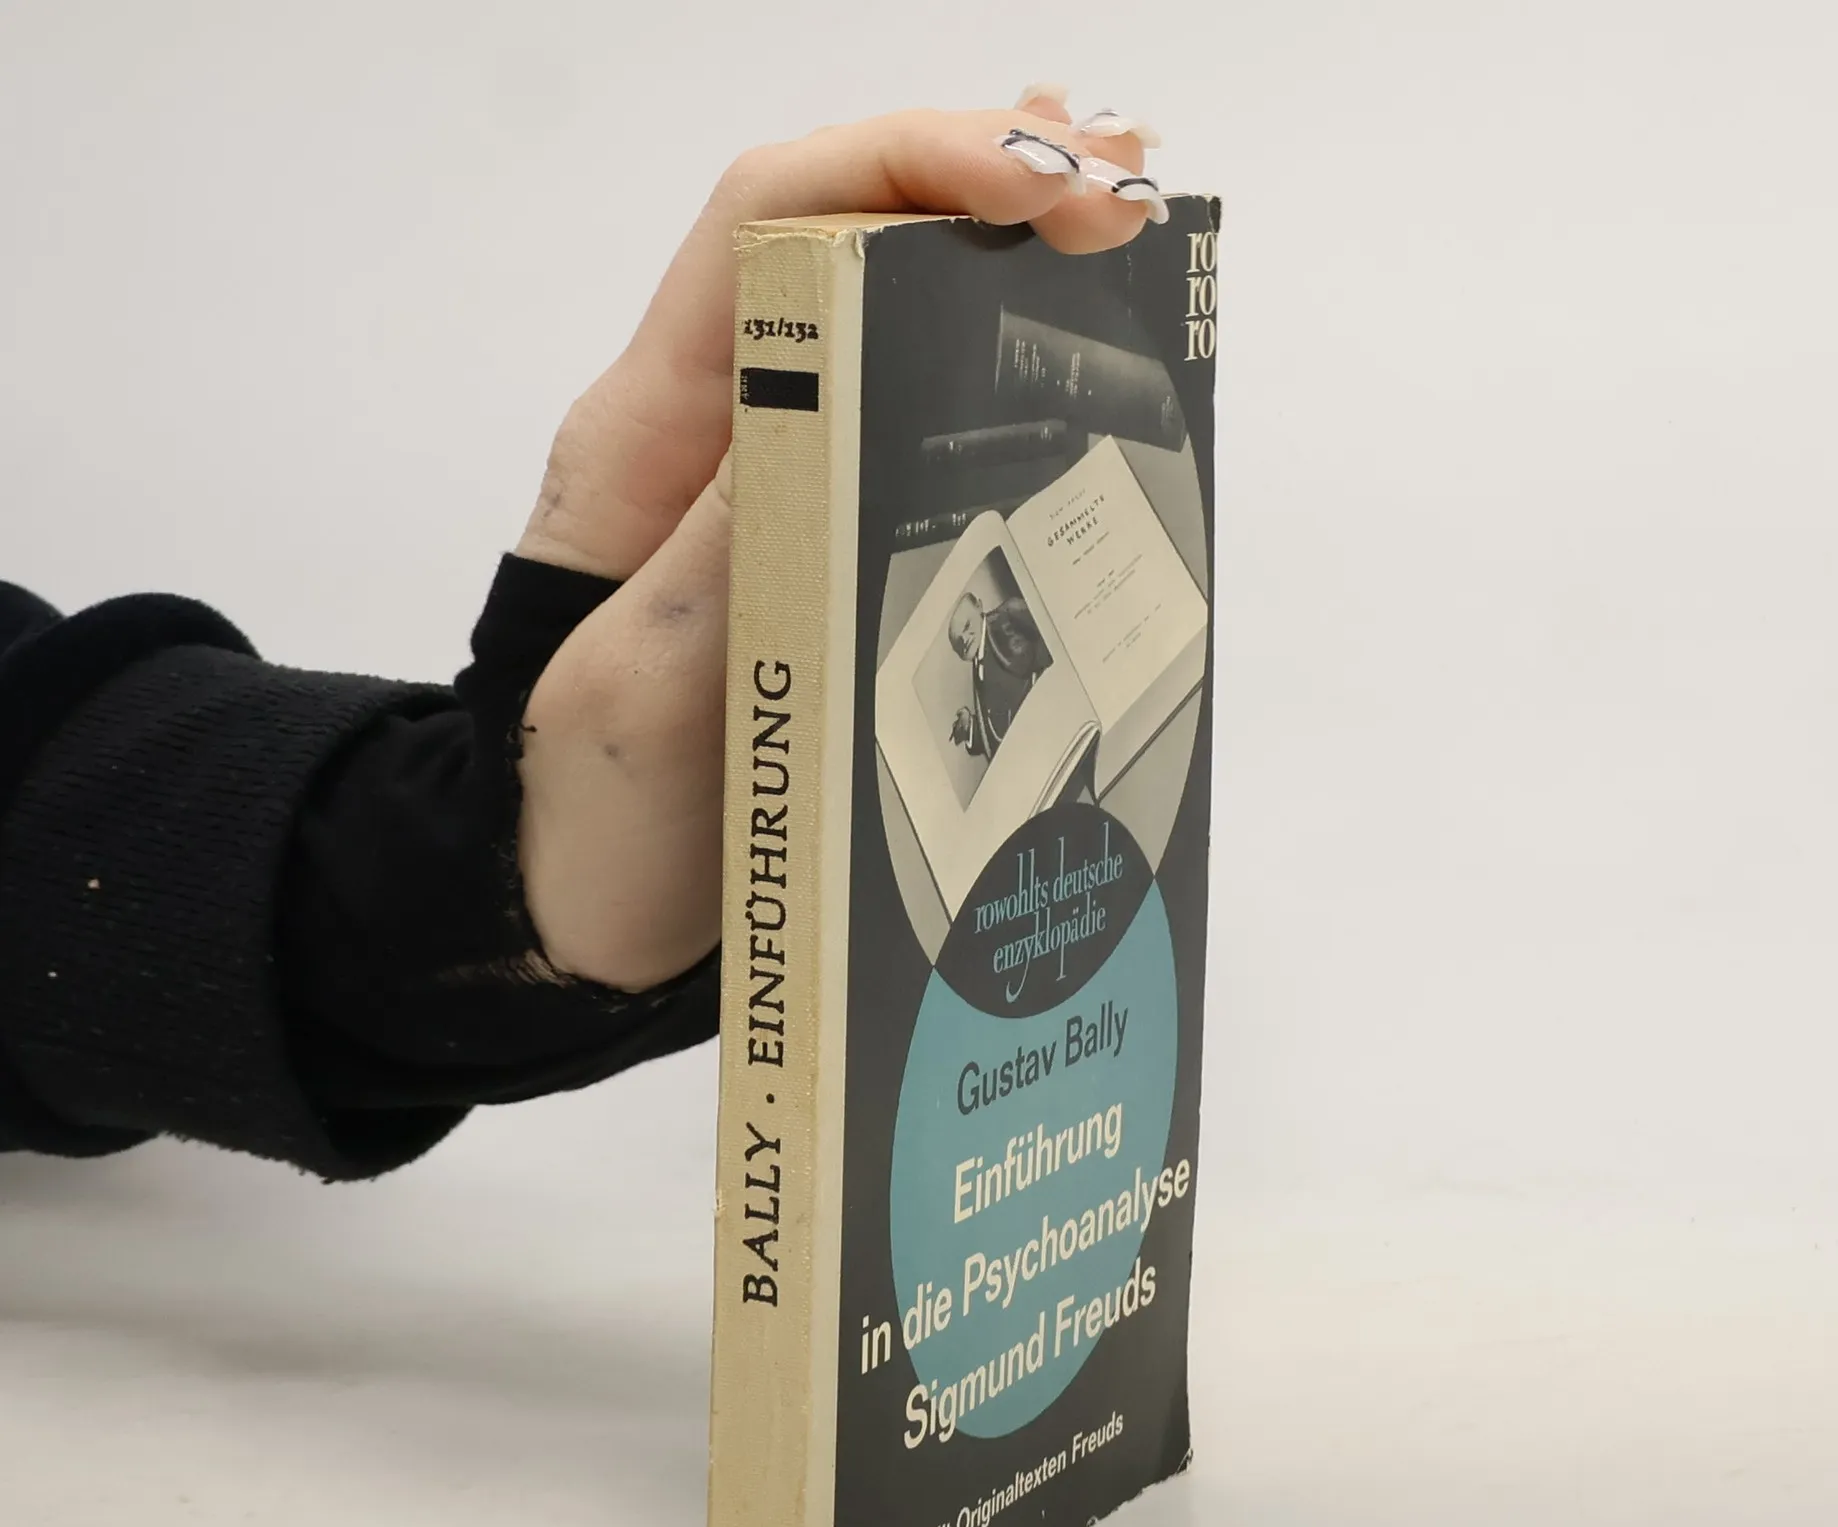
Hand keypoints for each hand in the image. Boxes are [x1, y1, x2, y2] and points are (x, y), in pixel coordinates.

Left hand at [510, 90, 1161, 991]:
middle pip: (844, 240)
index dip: (904, 165)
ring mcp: (772, 490)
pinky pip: (915, 436)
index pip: (767, 221)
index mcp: (646, 438)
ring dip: (1005, 263)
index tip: (1036, 181)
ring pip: (889, 326)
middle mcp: (713, 434)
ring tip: (1130, 235)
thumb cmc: (586, 819)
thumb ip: (726, 544)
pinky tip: (1088, 362)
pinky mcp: (821, 556)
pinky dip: (1002, 379)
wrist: (573, 917)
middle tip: (1126, 187)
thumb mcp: (641, 690)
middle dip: (982, 184)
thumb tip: (833, 386)